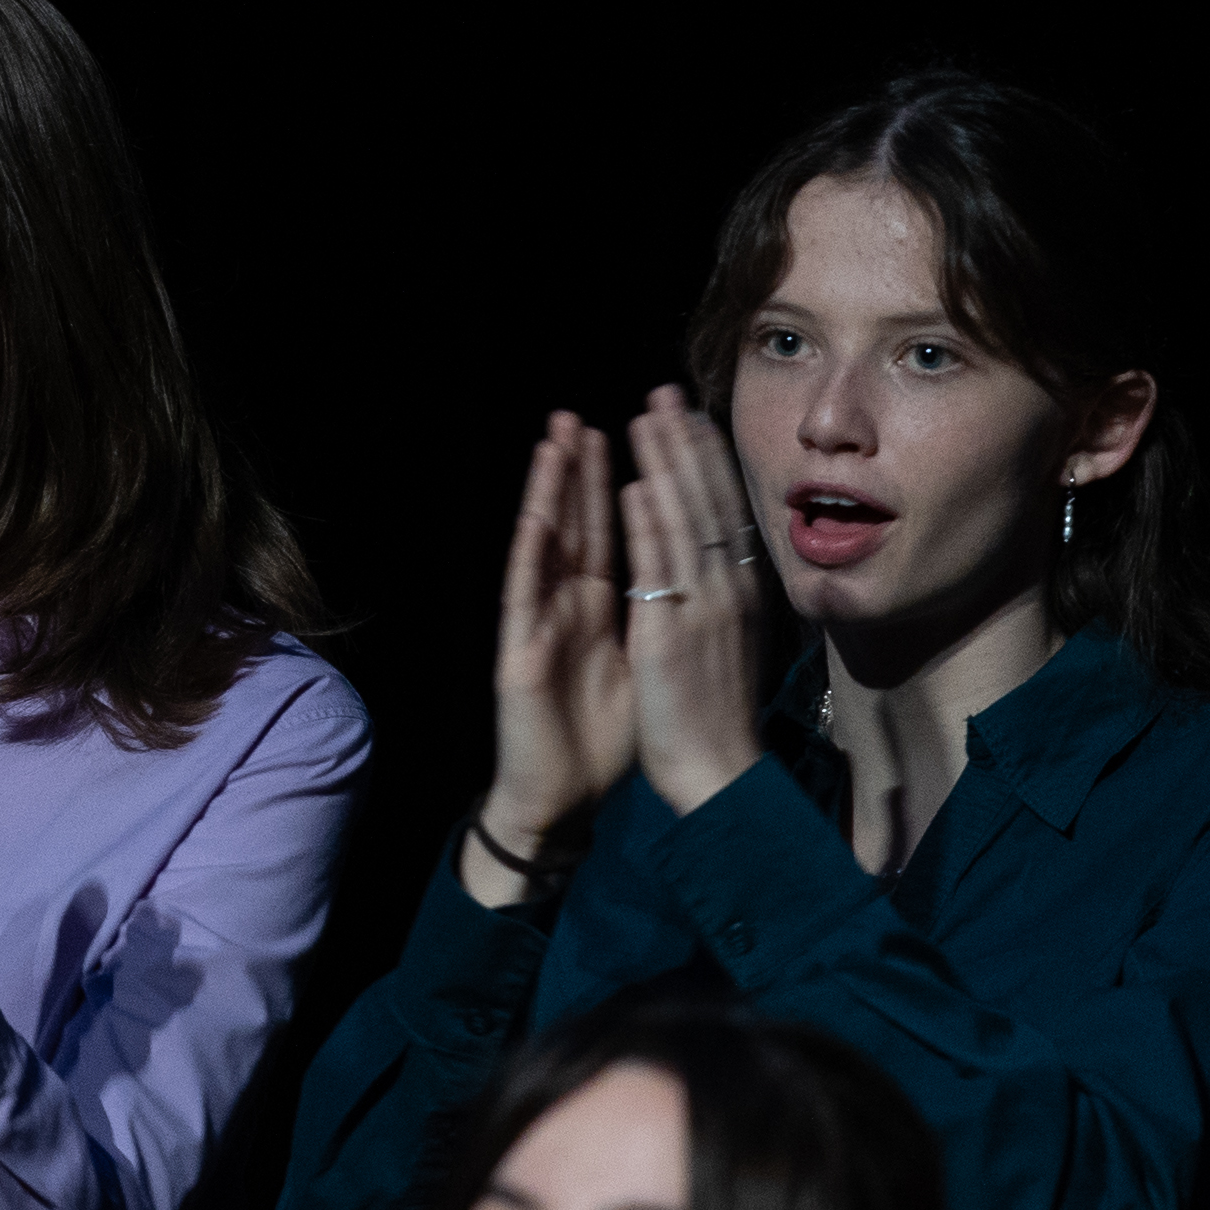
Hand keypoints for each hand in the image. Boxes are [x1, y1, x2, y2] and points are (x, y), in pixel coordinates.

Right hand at [480, 415, 634, 885]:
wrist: (569, 796)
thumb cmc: (615, 735)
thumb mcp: (650, 660)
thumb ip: (659, 611)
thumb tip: (688, 571)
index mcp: (607, 606)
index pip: (622, 531)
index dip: (632, 480)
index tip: (647, 432)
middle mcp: (570, 605)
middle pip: (582, 524)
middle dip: (585, 468)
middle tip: (587, 413)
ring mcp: (541, 624)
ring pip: (548, 544)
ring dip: (550, 491)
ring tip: (556, 439)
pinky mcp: (520, 653)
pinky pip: (528, 592)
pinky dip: (537, 550)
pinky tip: (542, 513)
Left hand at [616, 390, 769, 815]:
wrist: (719, 772)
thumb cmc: (720, 715)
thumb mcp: (733, 643)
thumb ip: (727, 598)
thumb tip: (724, 562)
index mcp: (742, 594)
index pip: (726, 512)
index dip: (708, 462)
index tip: (692, 418)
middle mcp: (729, 592)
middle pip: (708, 502)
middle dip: (686, 444)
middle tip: (665, 394)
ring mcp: (702, 609)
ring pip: (684, 521)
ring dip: (664, 465)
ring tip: (645, 418)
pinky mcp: (671, 632)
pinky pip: (660, 567)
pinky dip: (650, 524)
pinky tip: (636, 486)